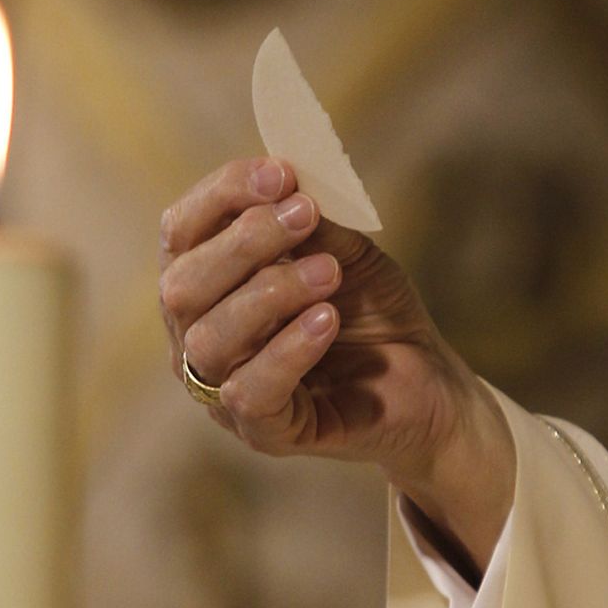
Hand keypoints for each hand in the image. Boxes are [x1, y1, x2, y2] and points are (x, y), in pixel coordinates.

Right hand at [158, 158, 514, 568]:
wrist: (427, 382)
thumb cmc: (371, 312)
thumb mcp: (346, 253)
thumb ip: (312, 221)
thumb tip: (287, 178)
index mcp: (206, 283)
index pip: (180, 231)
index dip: (221, 195)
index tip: (281, 174)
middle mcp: (197, 337)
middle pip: (181, 286)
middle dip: (244, 242)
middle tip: (306, 216)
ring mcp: (221, 391)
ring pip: (209, 339)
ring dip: (270, 293)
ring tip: (328, 273)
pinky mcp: (264, 433)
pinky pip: (249, 392)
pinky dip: (287, 350)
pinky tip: (326, 320)